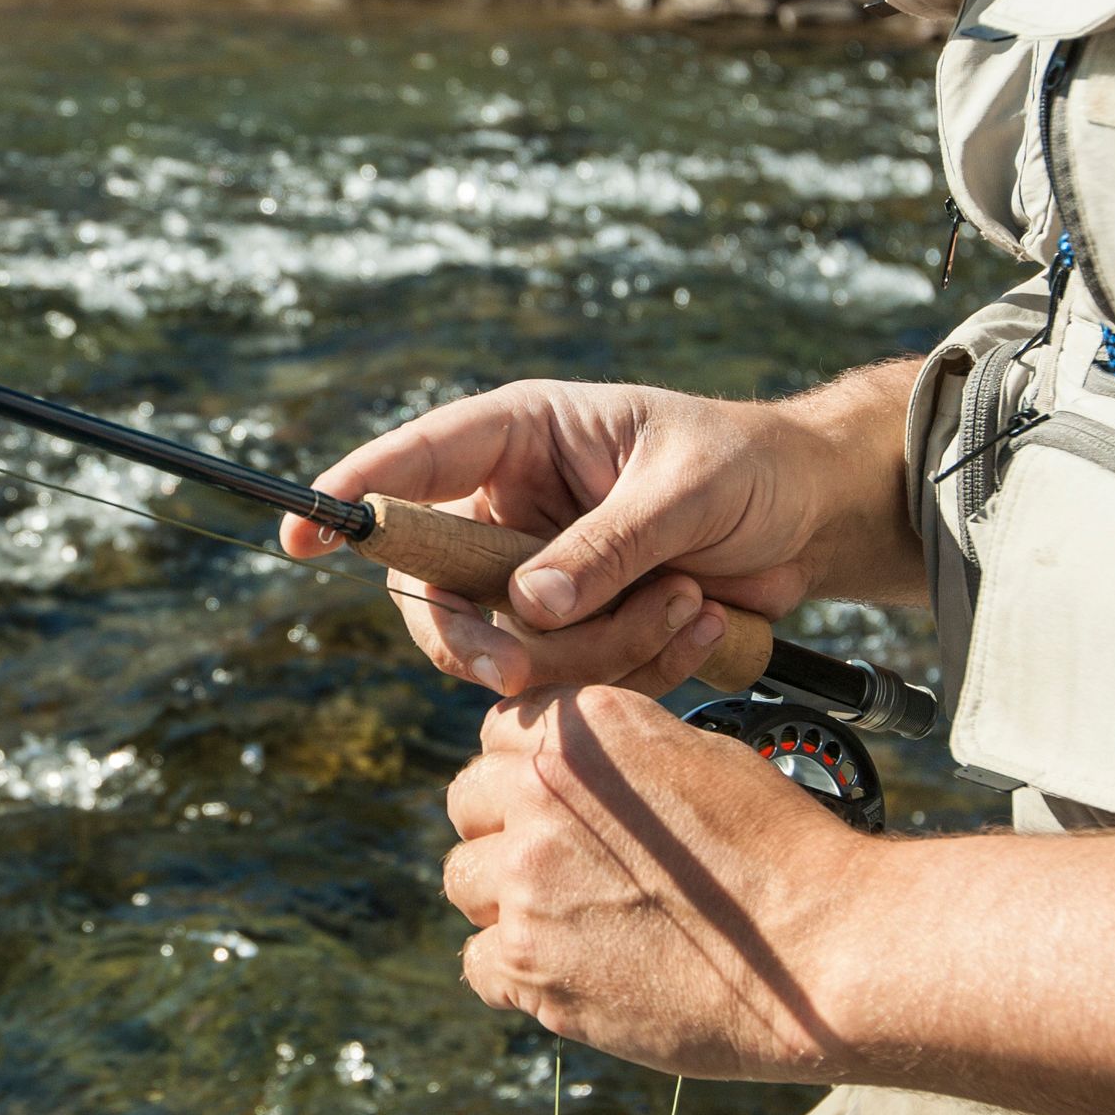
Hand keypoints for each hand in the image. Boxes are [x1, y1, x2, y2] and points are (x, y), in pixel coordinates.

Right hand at [279, 368, 918, 695]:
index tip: (298, 536)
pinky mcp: (576, 629)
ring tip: (689, 605)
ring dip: (595, 650)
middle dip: (483, 637)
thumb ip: (606, 546)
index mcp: (521, 436)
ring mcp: (538, 574)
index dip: (352, 497)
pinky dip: (631, 670)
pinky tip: (702, 624)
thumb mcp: (684, 491)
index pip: (413, 463)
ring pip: (504, 647)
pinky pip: (564, 678)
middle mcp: (511, 505)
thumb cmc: (750, 466)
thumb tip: (527, 608)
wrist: (815, 517)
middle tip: (525, 666)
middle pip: (435, 588)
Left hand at [440, 688, 872, 1078]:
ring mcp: (528, 885)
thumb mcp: (699, 756)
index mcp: (583, 733)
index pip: (498, 733)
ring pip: (464, 883)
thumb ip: (616, 754)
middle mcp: (540, 797)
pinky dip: (512, 971)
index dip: (525, 767)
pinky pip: (479, 963)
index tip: (551, 800)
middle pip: (467, 804)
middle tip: (558, 863)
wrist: (827, 947)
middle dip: (503, 829)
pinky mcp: (532, 967)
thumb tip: (573, 770)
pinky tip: (568, 969)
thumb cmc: (783, 852)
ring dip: (503, 898)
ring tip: (568, 919)